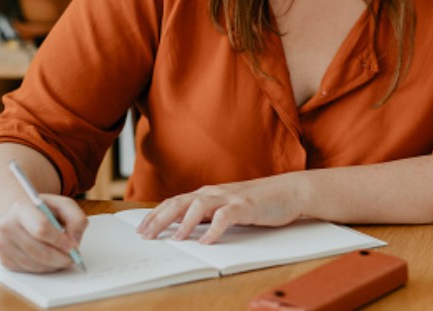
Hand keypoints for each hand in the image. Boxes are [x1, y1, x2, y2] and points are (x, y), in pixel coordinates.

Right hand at [0, 194, 87, 272]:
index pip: (41, 228)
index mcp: (22, 208)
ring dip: (53, 265)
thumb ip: (76, 219)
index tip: (72, 247)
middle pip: (37, 250)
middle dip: (59, 258)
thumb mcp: (64, 205)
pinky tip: (50, 260)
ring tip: (63, 258)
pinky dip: (43, 268)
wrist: (19, 214)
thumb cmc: (44, 210)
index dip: (59, 240)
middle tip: (72, 258)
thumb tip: (74, 241)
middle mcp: (7, 226)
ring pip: (33, 263)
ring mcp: (3, 244)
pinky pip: (27, 270)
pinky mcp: (4, 259)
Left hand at [136, 173, 306, 244]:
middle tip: (146, 235)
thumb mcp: (229, 206)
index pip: (176, 202)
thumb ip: (210, 213)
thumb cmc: (260, 200)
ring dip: (185, 223)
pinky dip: (215, 229)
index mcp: (209, 193)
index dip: (156, 214)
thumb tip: (187, 228)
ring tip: (175, 239)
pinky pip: (226, 217)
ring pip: (199, 206)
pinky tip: (207, 241)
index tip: (142, 229)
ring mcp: (231, 198)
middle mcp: (215, 193)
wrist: (290, 191)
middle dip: (160, 219)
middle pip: (180, 202)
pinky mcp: (246, 206)